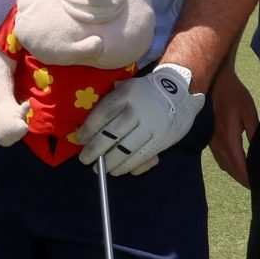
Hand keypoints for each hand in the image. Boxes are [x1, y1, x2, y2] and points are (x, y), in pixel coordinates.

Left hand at [76, 63, 203, 176]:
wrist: (179, 92)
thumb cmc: (144, 93)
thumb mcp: (127, 88)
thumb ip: (111, 104)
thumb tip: (89, 131)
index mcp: (127, 93)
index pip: (102, 114)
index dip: (88, 129)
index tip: (80, 139)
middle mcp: (138, 109)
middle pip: (110, 135)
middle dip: (94, 150)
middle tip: (84, 159)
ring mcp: (151, 125)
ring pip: (125, 150)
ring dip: (109, 162)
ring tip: (98, 168)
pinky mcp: (161, 139)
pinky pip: (140, 157)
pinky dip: (126, 167)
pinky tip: (116, 170)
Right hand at [208, 68, 258, 188]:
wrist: (217, 82)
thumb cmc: (235, 95)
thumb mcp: (249, 113)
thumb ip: (254, 132)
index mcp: (228, 137)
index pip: (238, 164)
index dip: (246, 176)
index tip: (255, 185)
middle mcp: (218, 141)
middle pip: (229, 167)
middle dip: (241, 179)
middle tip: (253, 186)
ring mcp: (212, 140)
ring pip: (222, 164)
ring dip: (233, 173)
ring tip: (246, 179)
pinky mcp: (211, 136)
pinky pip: (218, 157)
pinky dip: (227, 165)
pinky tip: (234, 165)